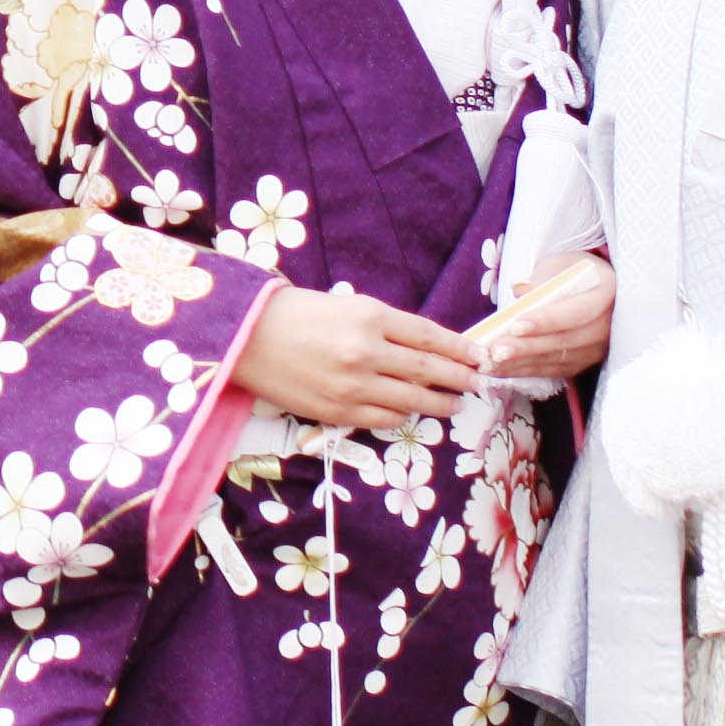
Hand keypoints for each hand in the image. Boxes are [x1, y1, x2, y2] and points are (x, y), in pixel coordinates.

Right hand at [235, 279, 486, 433]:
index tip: (478, 356)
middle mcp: (366, 352)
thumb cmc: (296, 314)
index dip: (459, 348)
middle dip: (459, 378)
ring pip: (411, 400)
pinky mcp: (338, 411)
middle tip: (478, 383)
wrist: (246, 338)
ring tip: (455, 404)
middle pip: (428, 369)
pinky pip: (383, 419)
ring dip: (439, 404)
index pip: (429, 335)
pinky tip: (412, 414)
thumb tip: (424, 347)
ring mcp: (353, 385)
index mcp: (370, 316)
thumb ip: (385, 326)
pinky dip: (403, 417)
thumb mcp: (347, 306)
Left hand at [472, 250, 613, 383]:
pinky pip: (554, 370)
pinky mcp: (584, 363)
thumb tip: (520, 290)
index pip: (576, 312)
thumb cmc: (575, 273)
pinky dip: (527, 370)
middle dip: (527, 347)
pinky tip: (502, 369)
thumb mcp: (561, 264)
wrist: (596, 290)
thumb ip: (542, 276)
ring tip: (492, 363)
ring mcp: (598, 349)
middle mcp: (608, 326)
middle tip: (496, 351)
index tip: (516, 325)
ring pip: (557, 360)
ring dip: (522, 363)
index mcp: (607, 294)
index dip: (546, 320)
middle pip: (565, 341)